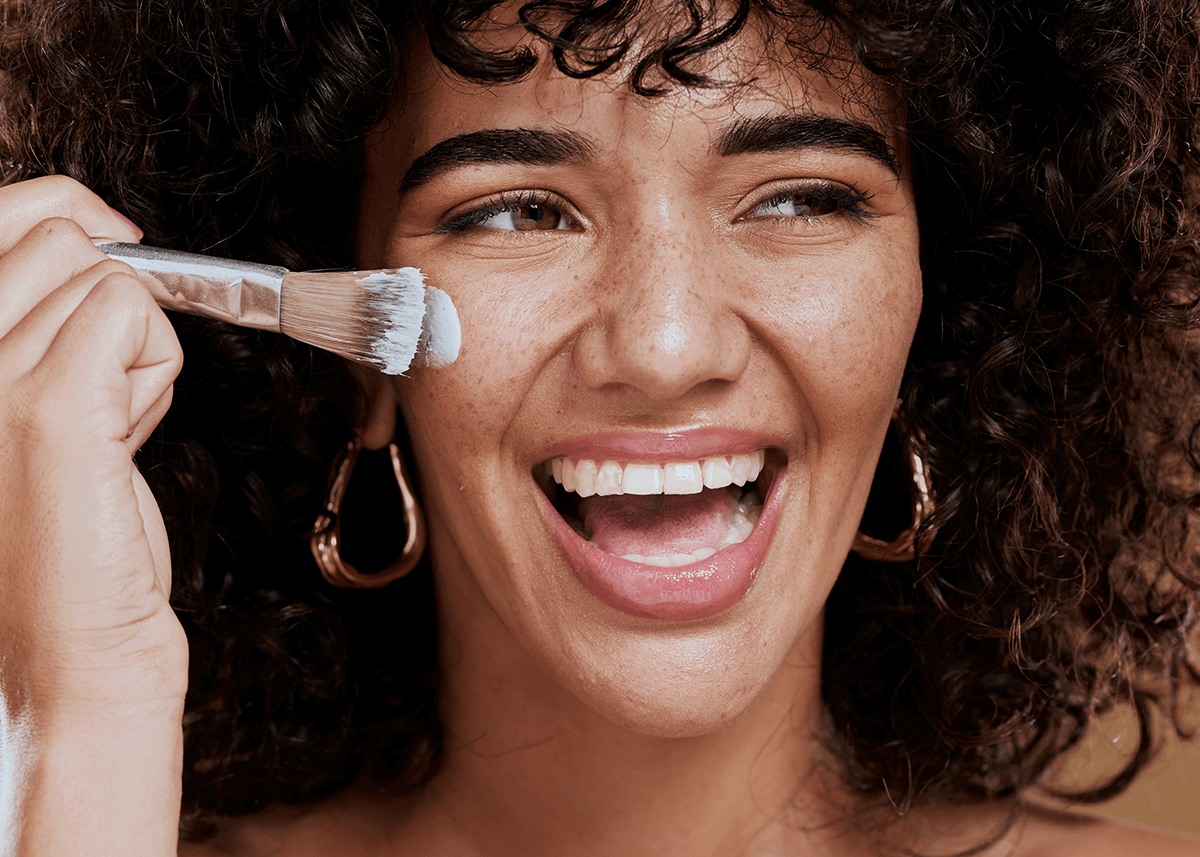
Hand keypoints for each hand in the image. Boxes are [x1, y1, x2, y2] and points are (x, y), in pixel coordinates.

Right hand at [0, 176, 186, 717]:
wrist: (70, 645)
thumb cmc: (61, 538)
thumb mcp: (35, 409)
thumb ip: (45, 329)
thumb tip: (102, 246)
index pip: (1, 215)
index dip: (68, 208)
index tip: (116, 235)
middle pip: (62, 240)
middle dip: (110, 308)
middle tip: (104, 393)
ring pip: (111, 282)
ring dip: (137, 353)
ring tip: (106, 431)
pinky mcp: (49, 406)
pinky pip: (135, 316)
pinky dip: (155, 371)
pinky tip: (125, 437)